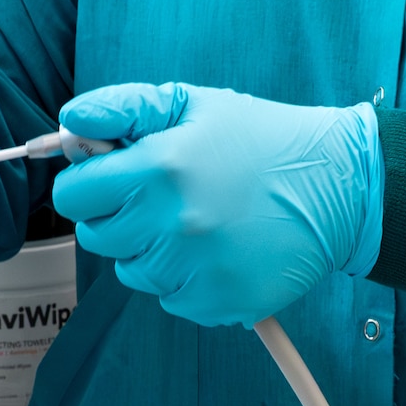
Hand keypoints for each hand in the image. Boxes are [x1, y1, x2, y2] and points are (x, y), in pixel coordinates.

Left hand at [51, 83, 380, 326]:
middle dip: (120, 215)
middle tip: (163, 194)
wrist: (337, 185)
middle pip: (97, 237)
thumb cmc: (259, 138)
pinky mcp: (218, 302)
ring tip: (197, 220)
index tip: (114, 175)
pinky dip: (184, 278)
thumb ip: (123, 107)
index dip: (89, 183)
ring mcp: (195, 269)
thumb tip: (69, 121)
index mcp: (158, 168)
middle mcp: (171, 223)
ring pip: (131, 271)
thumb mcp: (191, 103)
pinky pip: (169, 298)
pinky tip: (217, 248)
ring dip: (151, 249)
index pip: (73, 196)